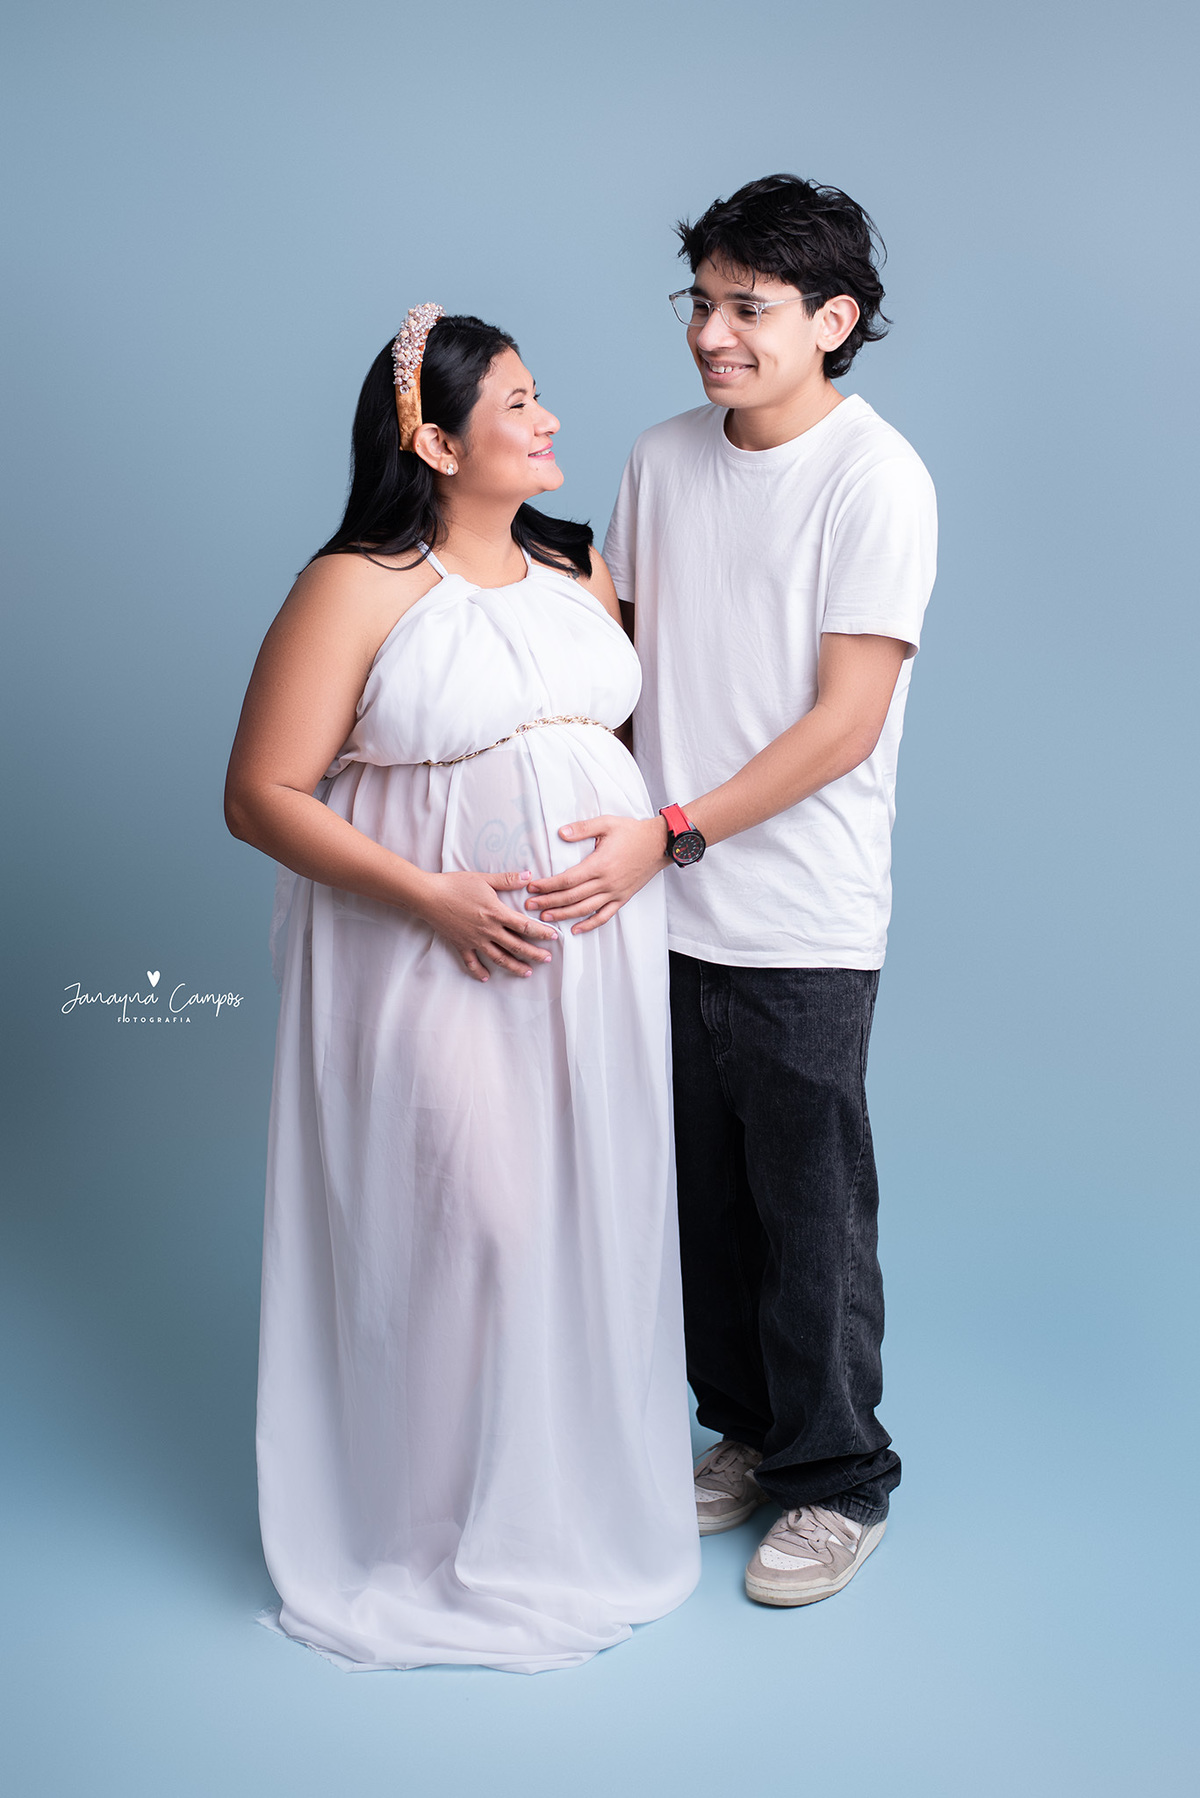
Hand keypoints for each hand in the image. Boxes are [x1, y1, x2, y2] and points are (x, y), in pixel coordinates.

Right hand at [413, 869, 558, 981]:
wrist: (428, 896)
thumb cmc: (455, 884)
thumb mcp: (484, 879)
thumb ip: (507, 880)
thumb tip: (529, 876)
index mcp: (496, 913)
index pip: (524, 926)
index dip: (541, 932)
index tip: (553, 937)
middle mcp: (488, 930)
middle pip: (516, 946)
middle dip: (533, 954)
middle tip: (547, 960)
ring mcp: (474, 940)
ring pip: (498, 958)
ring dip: (514, 967)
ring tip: (527, 973)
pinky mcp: (461, 944)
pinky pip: (471, 962)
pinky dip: (478, 971)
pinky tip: (486, 978)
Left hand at [525, 815, 668, 932]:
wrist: (659, 844)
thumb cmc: (632, 832)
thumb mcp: (607, 823)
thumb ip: (582, 828)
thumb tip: (560, 833)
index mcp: (599, 865)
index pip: (567, 880)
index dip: (547, 885)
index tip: (532, 887)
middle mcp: (606, 882)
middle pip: (571, 897)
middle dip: (548, 902)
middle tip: (529, 906)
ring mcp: (615, 893)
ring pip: (584, 909)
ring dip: (563, 915)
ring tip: (545, 918)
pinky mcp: (623, 898)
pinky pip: (604, 916)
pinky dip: (589, 924)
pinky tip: (576, 929)